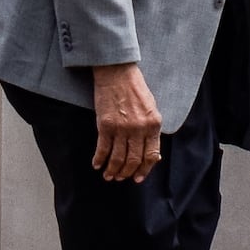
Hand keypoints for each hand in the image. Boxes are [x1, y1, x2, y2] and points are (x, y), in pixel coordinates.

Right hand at [92, 62, 161, 182]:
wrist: (117, 72)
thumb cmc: (135, 88)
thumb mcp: (151, 107)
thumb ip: (152, 129)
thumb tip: (152, 153)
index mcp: (153, 124)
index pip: (151, 155)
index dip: (144, 170)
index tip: (138, 178)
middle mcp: (139, 128)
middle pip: (133, 161)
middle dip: (127, 173)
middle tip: (120, 178)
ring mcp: (122, 128)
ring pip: (118, 159)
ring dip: (112, 170)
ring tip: (109, 175)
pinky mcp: (105, 125)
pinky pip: (102, 149)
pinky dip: (99, 160)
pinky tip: (96, 165)